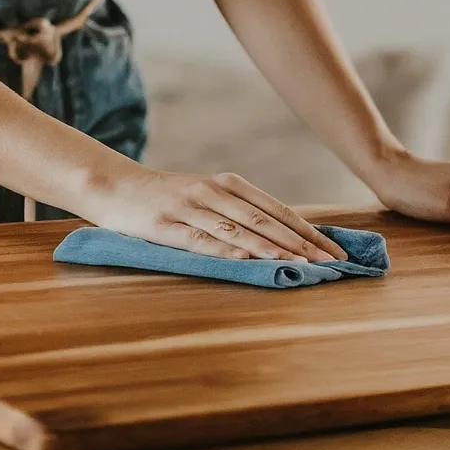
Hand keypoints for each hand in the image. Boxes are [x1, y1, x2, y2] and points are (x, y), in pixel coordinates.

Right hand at [83, 170, 347, 261]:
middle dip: (303, 243)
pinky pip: (202, 240)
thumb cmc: (164, 195)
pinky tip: (250, 262)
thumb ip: (237, 212)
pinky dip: (229, 251)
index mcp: (227, 184)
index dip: (309, 231)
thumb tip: (279, 238)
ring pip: (240, 230)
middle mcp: (213, 192)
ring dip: (275, 249)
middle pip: (266, 220)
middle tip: (334, 264)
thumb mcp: (204, 196)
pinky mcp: (166, 224)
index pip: (277, 210)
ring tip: (304, 265)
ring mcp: (189, 207)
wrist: (113, 185)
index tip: (336, 252)